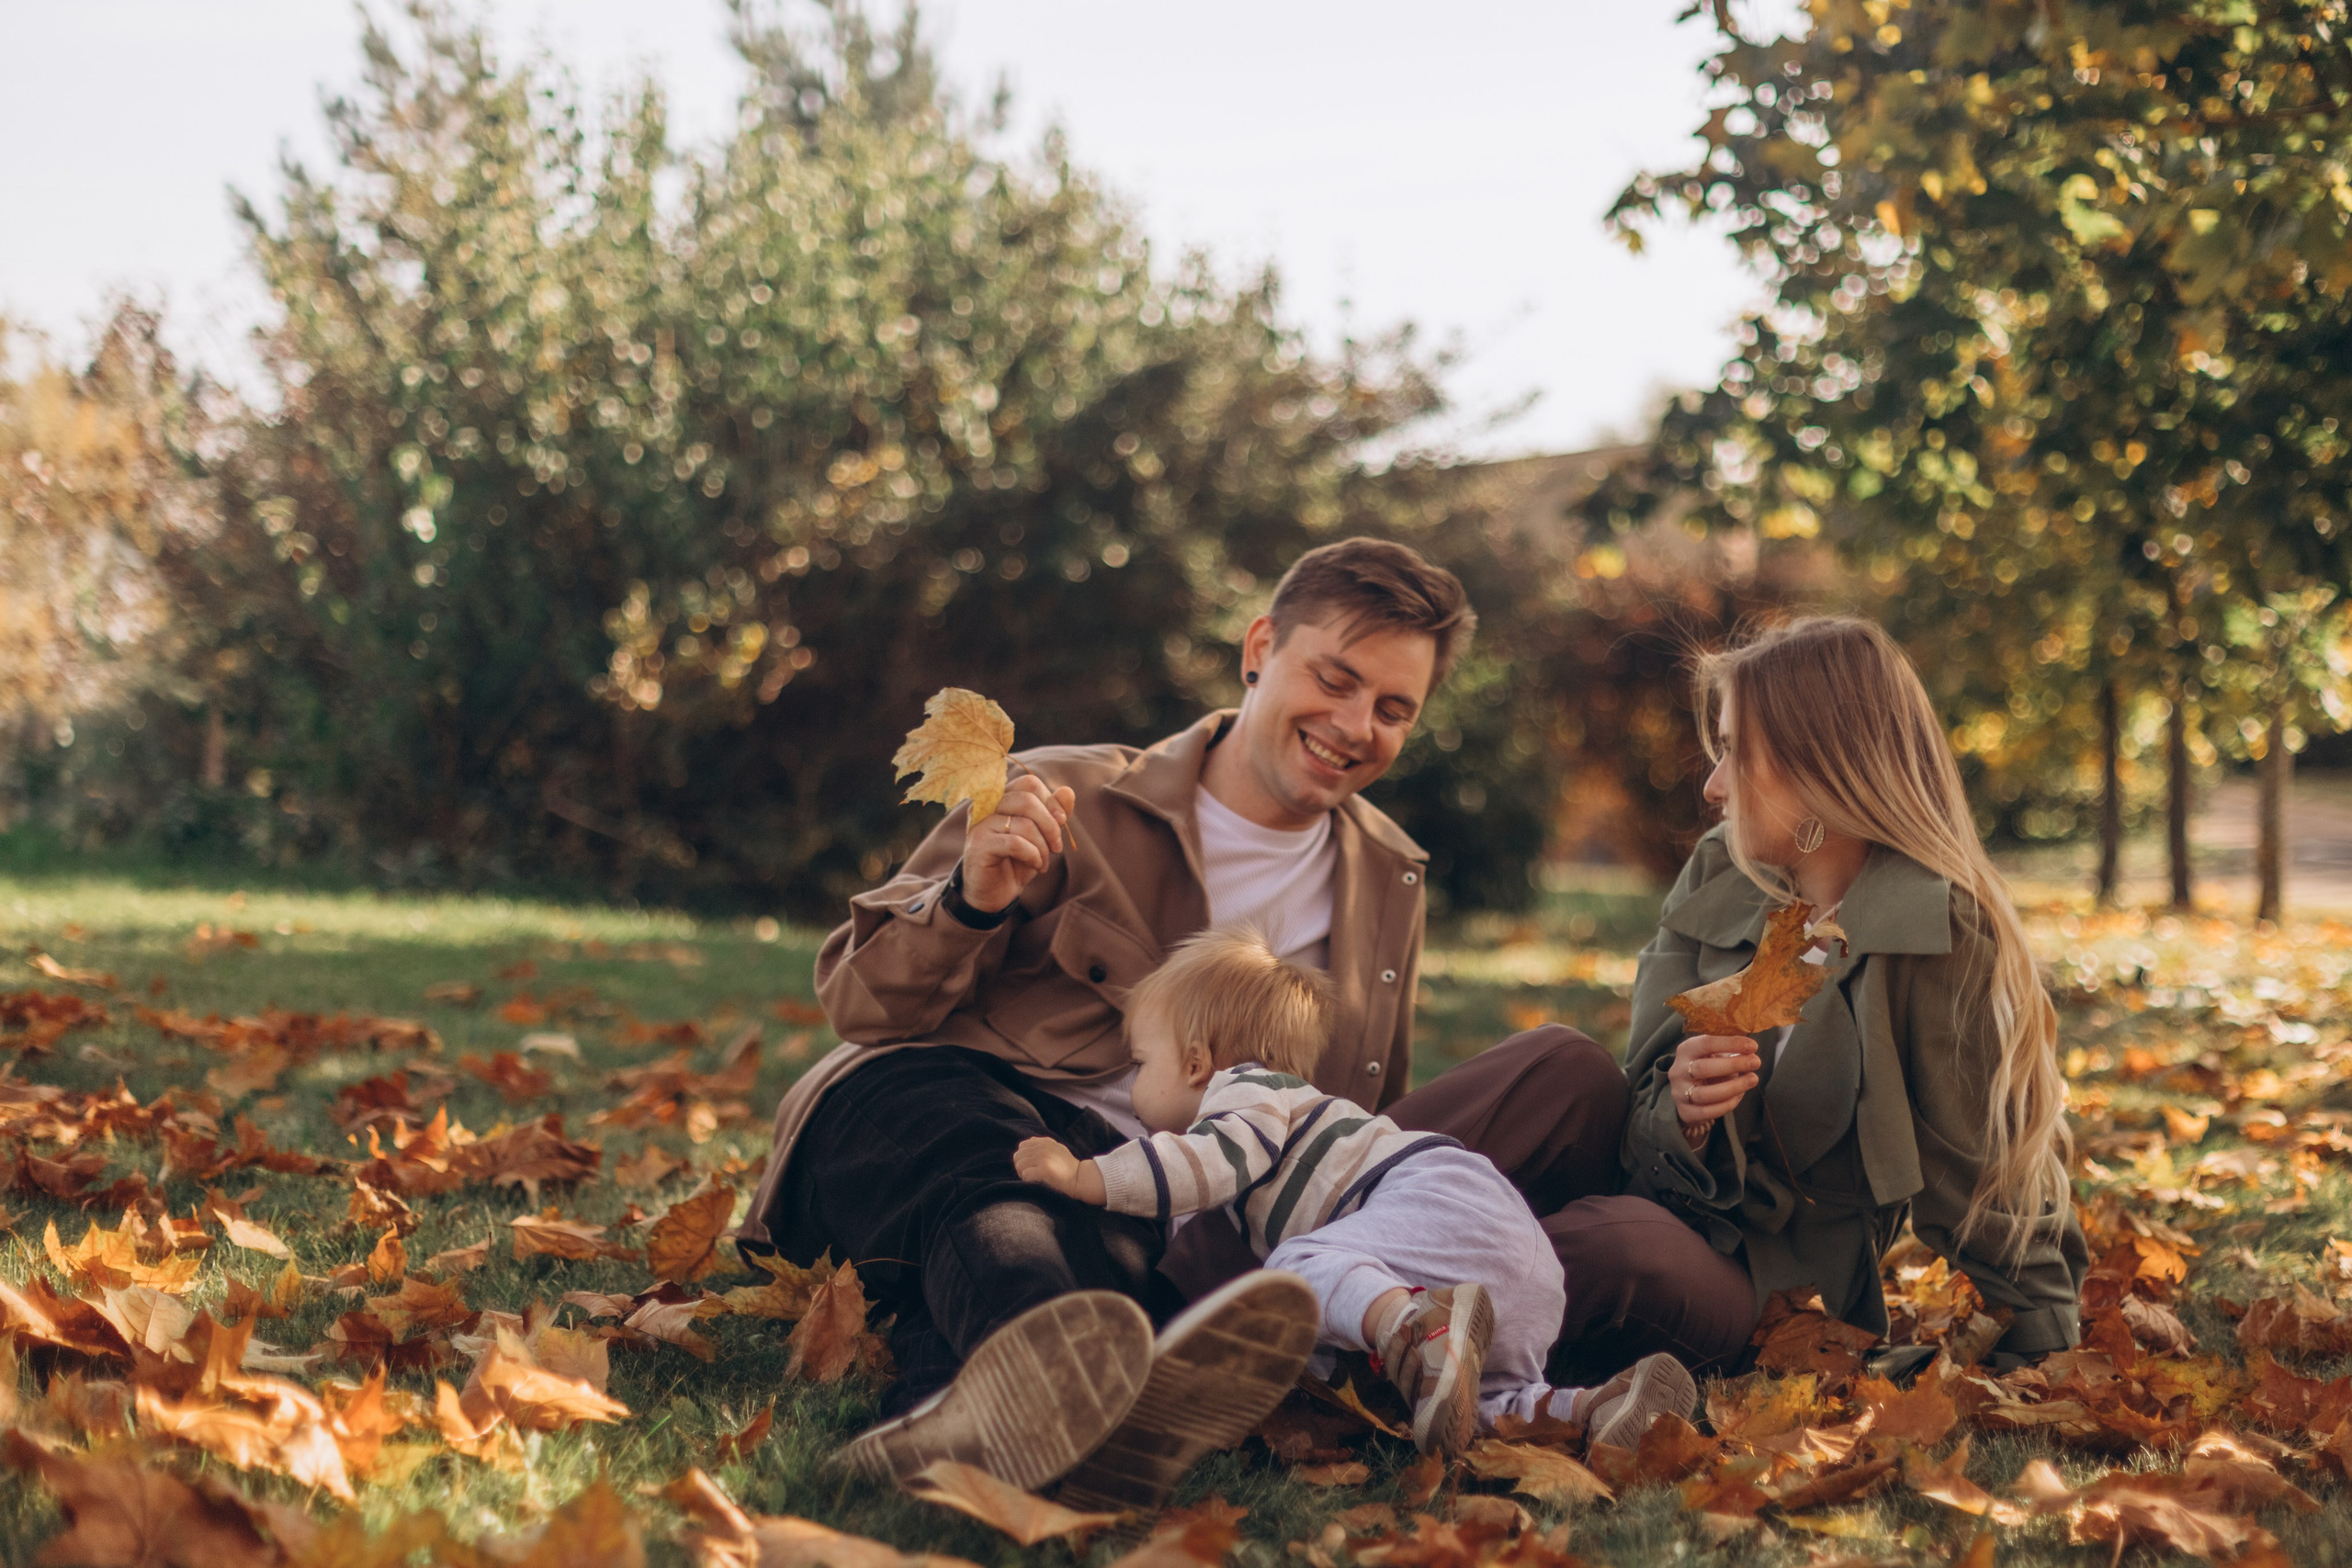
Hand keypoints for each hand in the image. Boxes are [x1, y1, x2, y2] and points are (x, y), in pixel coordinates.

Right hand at [960, 774, 1075, 914]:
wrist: (994, 893)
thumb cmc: (1017, 861)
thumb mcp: (1041, 836)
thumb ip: (1054, 813)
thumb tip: (1067, 791)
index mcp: (1000, 798)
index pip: (1029, 784)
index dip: (1050, 801)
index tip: (1061, 821)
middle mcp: (986, 806)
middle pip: (1028, 800)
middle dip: (1051, 826)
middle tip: (1056, 847)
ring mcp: (980, 824)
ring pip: (1024, 823)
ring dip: (1043, 847)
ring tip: (1044, 862)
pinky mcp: (979, 845)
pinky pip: (1016, 843)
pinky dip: (1033, 855)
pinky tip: (1036, 865)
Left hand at [1013, 1136, 1103, 1203]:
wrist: (1080, 1178)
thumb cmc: (1067, 1167)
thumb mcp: (1057, 1148)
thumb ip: (1043, 1144)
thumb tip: (1029, 1142)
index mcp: (1044, 1142)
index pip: (1022, 1146)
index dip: (1023, 1157)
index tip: (1031, 1165)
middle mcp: (1042, 1148)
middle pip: (1018, 1156)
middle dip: (1021, 1166)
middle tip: (1030, 1174)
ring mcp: (1043, 1158)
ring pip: (1019, 1165)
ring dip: (1023, 1174)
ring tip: (1033, 1178)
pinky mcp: (1044, 1170)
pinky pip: (1025, 1175)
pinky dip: (1028, 1180)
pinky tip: (1037, 1182)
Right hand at [1667, 1034, 1760, 1127]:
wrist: (1686, 1092)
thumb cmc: (1707, 1066)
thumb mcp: (1713, 1054)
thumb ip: (1729, 1051)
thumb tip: (1751, 1051)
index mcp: (1686, 1051)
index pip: (1706, 1044)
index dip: (1730, 1044)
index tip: (1753, 1046)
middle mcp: (1679, 1071)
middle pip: (1703, 1068)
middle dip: (1733, 1065)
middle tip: (1756, 1062)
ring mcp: (1680, 1093)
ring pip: (1705, 1094)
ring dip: (1733, 1087)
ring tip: (1753, 1079)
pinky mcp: (1686, 1112)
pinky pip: (1707, 1112)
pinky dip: (1727, 1104)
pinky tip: (1740, 1095)